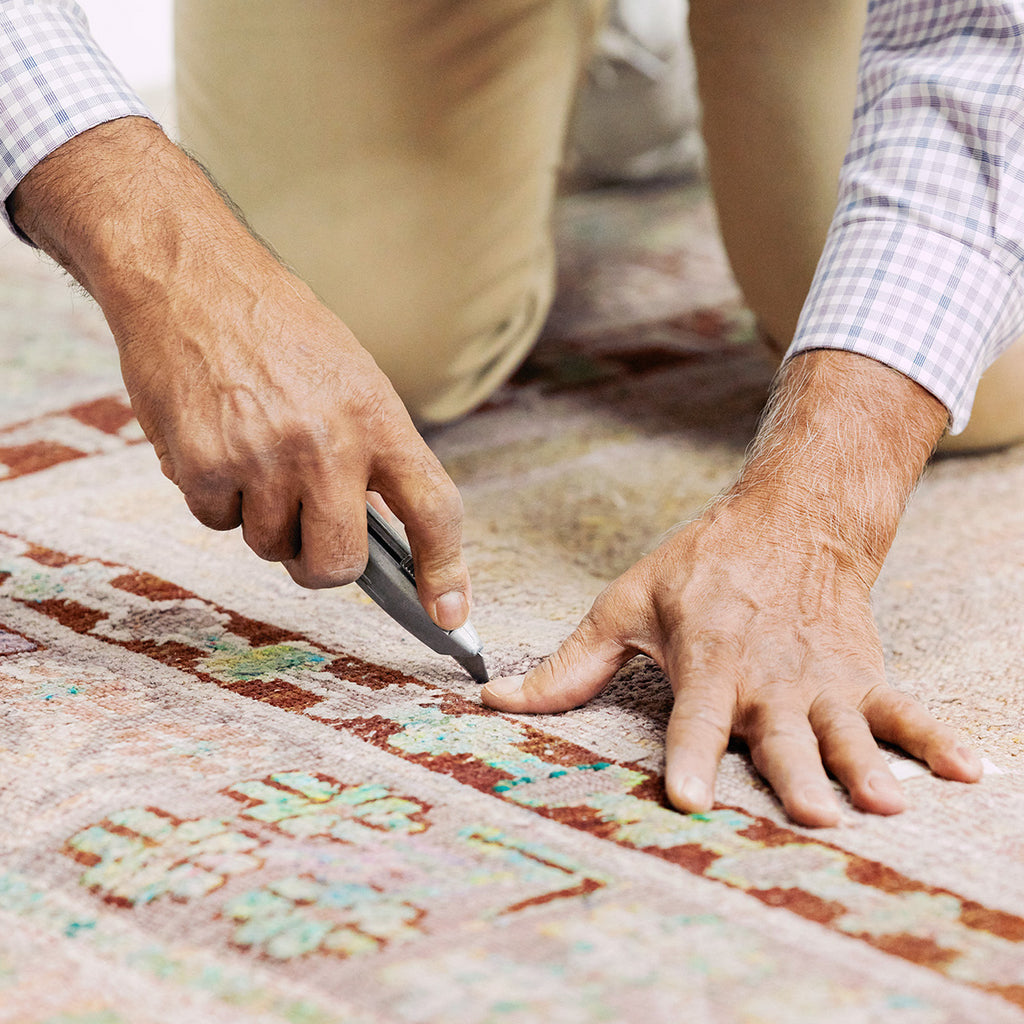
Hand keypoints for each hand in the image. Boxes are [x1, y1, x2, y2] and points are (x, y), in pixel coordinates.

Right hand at [10, 119, 469, 624]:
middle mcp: (328, 443)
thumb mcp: (351, 377)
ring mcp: (265, 457)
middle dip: (320, 564)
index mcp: (378, 417)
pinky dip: (214, 496)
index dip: (446, 570)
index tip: (449, 614)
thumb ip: (370, 453)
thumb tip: (377, 533)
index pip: (433, 509)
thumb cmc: (279, 329)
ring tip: (252, 451)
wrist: (191, 276)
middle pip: (338, 563)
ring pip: (269, 546)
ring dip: (261, 518)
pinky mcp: (205, 464)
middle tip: (306, 534)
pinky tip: (213, 440)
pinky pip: (216, 521)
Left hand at [483, 351, 982, 825]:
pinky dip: (936, 741)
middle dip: (793, 775)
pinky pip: (903, 712)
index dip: (693, 755)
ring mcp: (821, 678)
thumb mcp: (626, 603)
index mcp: (709, 657)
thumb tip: (495, 699)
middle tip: (811, 813)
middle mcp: (768, 675)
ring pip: (844, 731)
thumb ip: (568, 663)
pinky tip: (970, 772)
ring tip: (883, 804)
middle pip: (779, 735)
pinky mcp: (860, 675)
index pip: (696, 716)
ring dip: (865, 767)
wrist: (789, 519)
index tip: (692, 797)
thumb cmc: (701, 566)